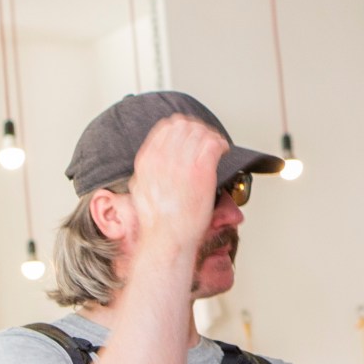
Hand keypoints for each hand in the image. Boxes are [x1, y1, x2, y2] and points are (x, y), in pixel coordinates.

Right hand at [126, 115, 227, 249]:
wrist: (167, 238)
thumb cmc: (156, 222)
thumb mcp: (139, 190)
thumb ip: (146, 172)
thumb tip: (152, 164)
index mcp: (148, 160)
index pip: (166, 127)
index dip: (182, 128)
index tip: (191, 134)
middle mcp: (164, 157)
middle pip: (185, 126)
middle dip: (198, 129)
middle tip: (207, 138)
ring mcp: (183, 163)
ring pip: (201, 132)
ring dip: (212, 136)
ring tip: (217, 145)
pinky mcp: (201, 171)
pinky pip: (214, 144)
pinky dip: (221, 144)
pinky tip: (223, 151)